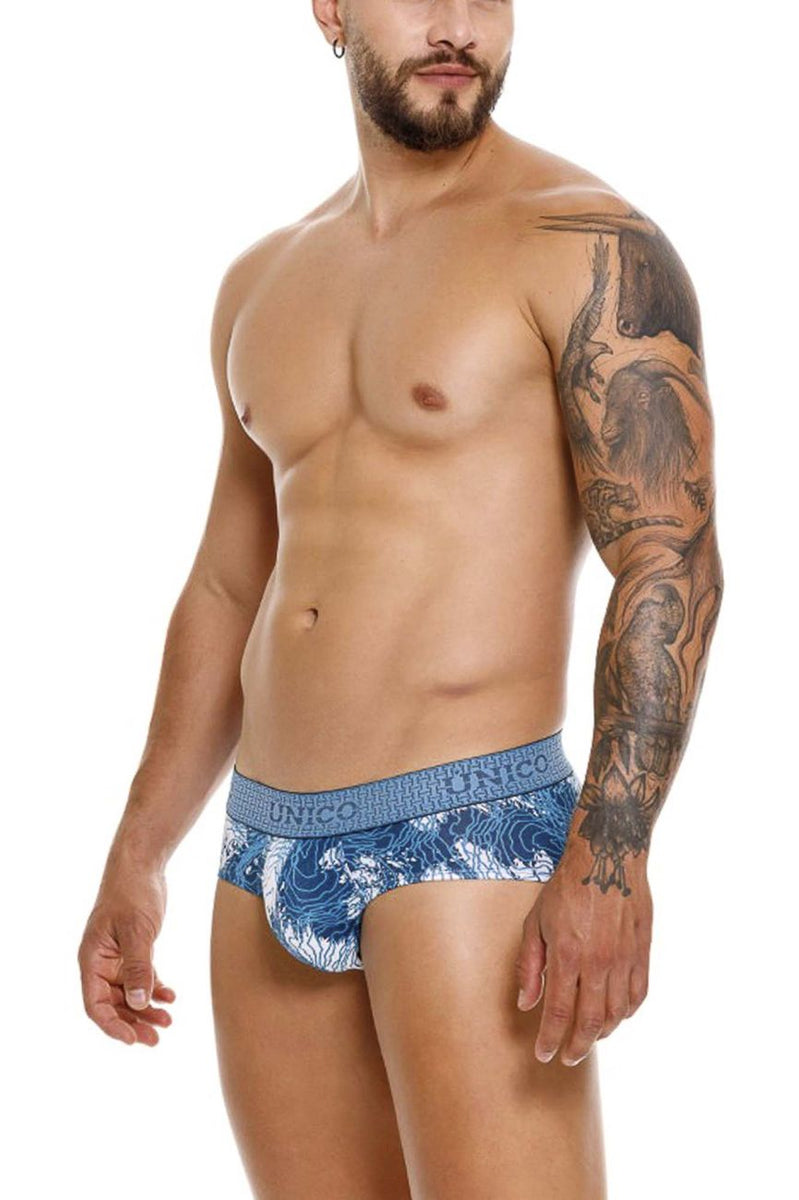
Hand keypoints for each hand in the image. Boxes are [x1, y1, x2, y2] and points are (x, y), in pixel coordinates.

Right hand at [78, 855, 175, 1045]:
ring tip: (168, 1021)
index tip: (134, 1039)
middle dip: (134, 1022)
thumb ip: (139, 968)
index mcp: (92, 959)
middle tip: (157, 1038)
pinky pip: (141, 977)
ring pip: (129, 993)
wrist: (142, 865)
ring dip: (146, 1008)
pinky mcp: (133, 949)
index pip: (95, 1004)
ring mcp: (116, 956)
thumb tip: (139, 1004)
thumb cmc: (133, 893)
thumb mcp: (137, 931)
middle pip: (113, 1004)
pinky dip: (154, 988)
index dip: (113, 1025)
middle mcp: (101, 962)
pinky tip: (171, 997)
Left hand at [514, 840, 652, 1065]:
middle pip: (590, 1022)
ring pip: (616, 1014)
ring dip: (602, 1033)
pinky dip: (626, 1012)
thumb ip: (530, 965)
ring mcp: (623, 958)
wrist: (606, 856)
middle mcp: (597, 962)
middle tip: (568, 1057)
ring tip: (589, 1037)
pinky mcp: (642, 952)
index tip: (543, 1055)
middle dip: (577, 1047)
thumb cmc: (565, 888)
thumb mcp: (535, 922)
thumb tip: (526, 1003)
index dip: (549, 1040)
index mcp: (566, 955)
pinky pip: (638, 995)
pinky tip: (615, 1015)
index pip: (557, 1013)